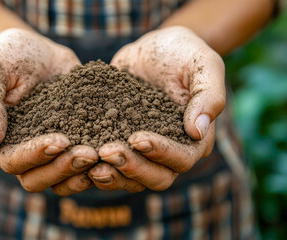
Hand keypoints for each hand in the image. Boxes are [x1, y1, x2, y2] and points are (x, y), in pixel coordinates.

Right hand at [0, 28, 97, 195]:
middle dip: (62, 168)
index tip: (60, 140)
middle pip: (36, 179)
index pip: (13, 161)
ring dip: (80, 172)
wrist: (40, 51)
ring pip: (60, 180)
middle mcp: (24, 153)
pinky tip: (113, 154)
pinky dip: (96, 167)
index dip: (35, 155)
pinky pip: (81, 168)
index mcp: (0, 140)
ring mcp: (49, 152)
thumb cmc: (9, 55)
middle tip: (89, 153)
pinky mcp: (72, 145)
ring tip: (102, 155)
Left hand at [88, 26, 224, 191]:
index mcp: (195, 140)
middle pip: (156, 177)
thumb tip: (197, 131)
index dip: (161, 153)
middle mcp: (170, 152)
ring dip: (111, 174)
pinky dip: (96, 165)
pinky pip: (111, 166)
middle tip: (106, 152)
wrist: (154, 49)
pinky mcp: (122, 144)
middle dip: (131, 167)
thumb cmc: (184, 53)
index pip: (181, 159)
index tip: (137, 138)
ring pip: (131, 178)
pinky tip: (77, 156)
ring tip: (89, 161)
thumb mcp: (203, 65)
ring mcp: (144, 152)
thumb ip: (208, 96)